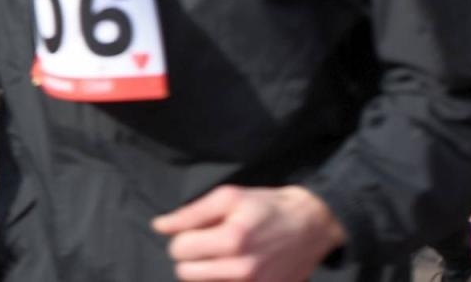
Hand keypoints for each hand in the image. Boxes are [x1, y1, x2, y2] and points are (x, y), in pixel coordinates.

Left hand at [152, 184, 346, 281]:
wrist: (311, 226)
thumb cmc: (266, 207)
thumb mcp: (229, 197)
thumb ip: (190, 213)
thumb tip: (159, 226)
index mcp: (231, 240)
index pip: (179, 250)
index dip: (184, 237)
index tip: (200, 230)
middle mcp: (242, 271)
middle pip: (185, 274)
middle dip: (191, 256)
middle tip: (210, 243)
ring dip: (206, 272)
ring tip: (225, 255)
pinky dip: (222, 281)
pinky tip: (234, 269)